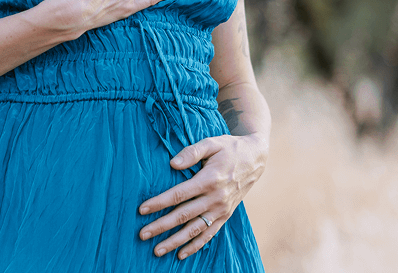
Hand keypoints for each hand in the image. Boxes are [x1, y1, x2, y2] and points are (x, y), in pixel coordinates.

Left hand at [137, 134, 266, 259]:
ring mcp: (221, 210)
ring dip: (175, 241)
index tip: (142, 210)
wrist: (255, 159)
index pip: (179, 194)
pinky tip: (181, 254)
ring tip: (157, 250)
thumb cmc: (229, 148)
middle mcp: (216, 199)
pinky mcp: (226, 216)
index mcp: (210, 180)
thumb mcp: (212, 143)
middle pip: (183, 215)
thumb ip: (192, 152)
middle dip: (161, 226)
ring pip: (195, 230)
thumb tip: (173, 164)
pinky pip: (209, 235)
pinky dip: (195, 246)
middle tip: (142, 234)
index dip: (159, 203)